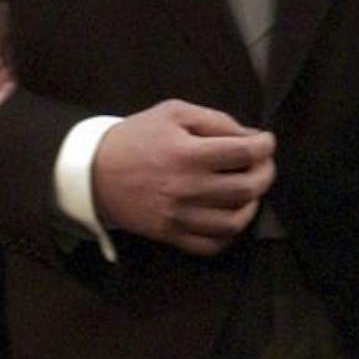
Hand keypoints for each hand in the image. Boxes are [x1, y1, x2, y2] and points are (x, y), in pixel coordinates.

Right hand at [91, 99, 274, 256]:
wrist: (93, 171)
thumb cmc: (135, 137)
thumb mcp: (171, 112)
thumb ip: (213, 120)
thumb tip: (248, 136)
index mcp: (188, 153)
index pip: (245, 153)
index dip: (265, 145)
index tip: (265, 141)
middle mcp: (188, 188)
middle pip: (247, 188)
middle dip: (265, 173)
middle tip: (262, 164)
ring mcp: (180, 216)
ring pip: (235, 221)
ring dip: (251, 204)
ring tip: (248, 191)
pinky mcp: (172, 235)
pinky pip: (212, 245)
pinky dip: (229, 234)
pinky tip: (229, 216)